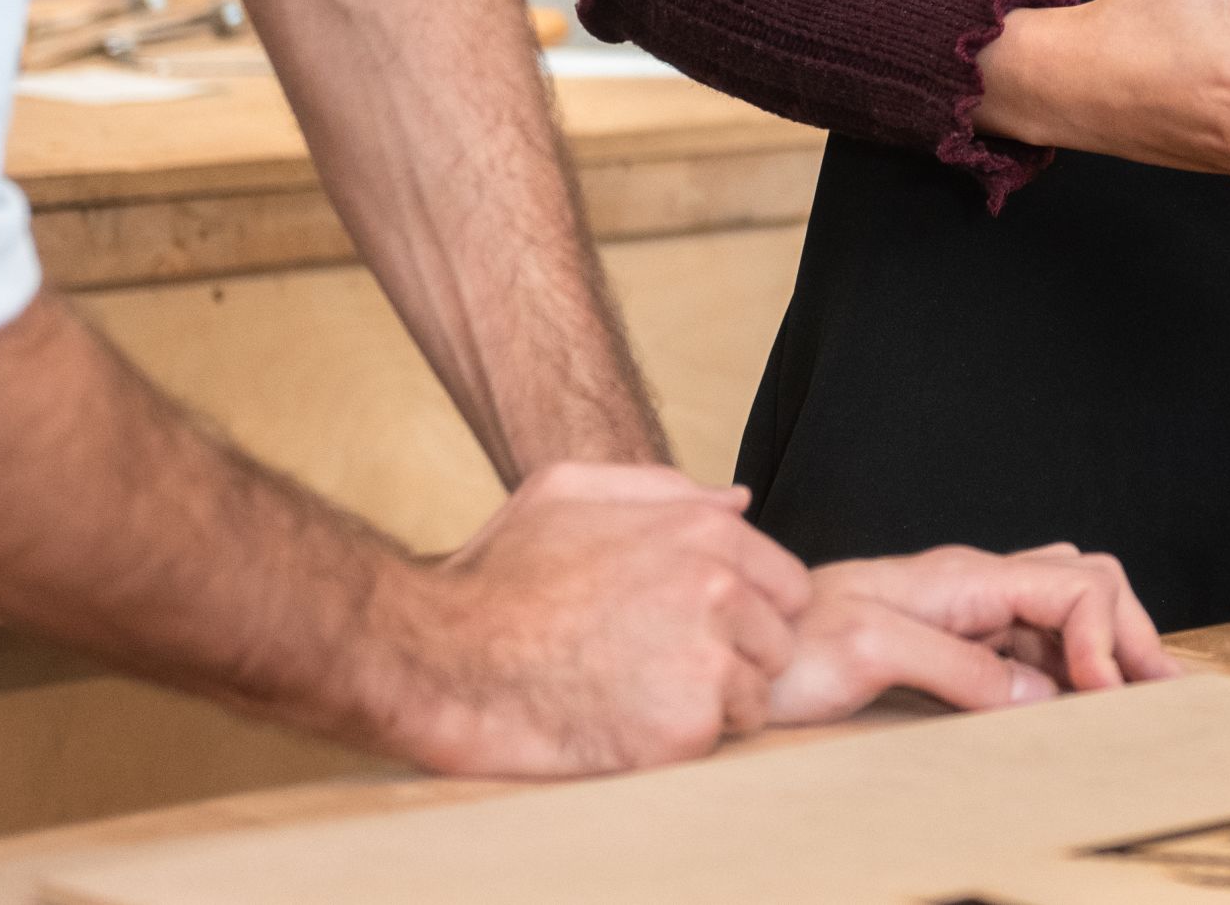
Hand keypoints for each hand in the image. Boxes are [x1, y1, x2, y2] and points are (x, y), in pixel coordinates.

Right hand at [376, 463, 812, 774]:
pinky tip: (625, 722)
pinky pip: (718, 740)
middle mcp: (721, 590)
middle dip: (734, 657)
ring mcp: (709, 659)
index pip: (785, 585)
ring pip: (754, 696)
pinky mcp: (688, 726)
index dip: (746, 612)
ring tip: (636, 694)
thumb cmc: (500, 576)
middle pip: (777, 643)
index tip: (693, 627)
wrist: (443, 660)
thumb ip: (664, 488)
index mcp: (705, 531)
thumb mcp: (568, 491)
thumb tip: (739, 499)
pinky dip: (680, 741)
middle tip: (656, 665)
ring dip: (710, 704)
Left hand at [766, 543, 1177, 722]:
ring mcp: (969, 610)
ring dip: (1109, 649)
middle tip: (1161, 696)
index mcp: (966, 576)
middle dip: (1132, 634)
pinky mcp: (958, 641)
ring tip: (1135, 702)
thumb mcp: (870, 653)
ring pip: (1071, 608)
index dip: (1107, 637)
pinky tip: (1079, 704)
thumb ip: (960, 667)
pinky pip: (1039, 641)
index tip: (1106, 697)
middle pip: (1090, 582)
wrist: (738, 651)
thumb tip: (1045, 697)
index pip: (1076, 584)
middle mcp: (977, 583)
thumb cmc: (790, 649)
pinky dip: (1075, 668)